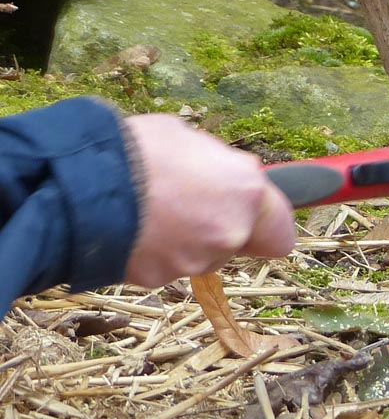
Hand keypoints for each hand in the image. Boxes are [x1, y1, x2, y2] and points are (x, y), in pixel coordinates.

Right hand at [121, 115, 296, 286]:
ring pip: (201, 256)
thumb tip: (229, 174)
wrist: (76, 183)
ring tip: (150, 211)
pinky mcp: (158, 279)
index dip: (265, 224)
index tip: (250, 216)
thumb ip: (220, 166)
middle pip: (238, 244)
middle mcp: (229, 232)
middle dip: (218, 228)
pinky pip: (165, 266)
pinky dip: (154, 252)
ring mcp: (194, 260)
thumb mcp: (187, 139)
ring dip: (185, 240)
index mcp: (246, 192)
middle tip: (187, 206)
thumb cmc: (134, 148)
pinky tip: (132, 228)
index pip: (282, 232)